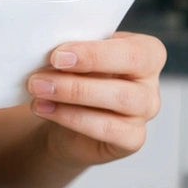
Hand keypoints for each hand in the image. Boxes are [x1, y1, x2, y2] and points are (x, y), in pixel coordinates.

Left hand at [25, 31, 166, 167]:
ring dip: (71, 95)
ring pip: (119, 100)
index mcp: (146, 50)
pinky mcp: (133, 138)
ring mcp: (145, 111)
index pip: (133, 49)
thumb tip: (50, 50)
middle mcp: (151, 81)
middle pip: (127, 75)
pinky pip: (107, 128)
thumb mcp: (77, 57)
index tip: (57, 55)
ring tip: (37, 90)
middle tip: (39, 77)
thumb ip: (75, 51)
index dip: (95, 53)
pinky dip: (71, 118)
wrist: (68, 117)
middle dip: (81, 74)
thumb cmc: (77, 77)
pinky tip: (45, 109)